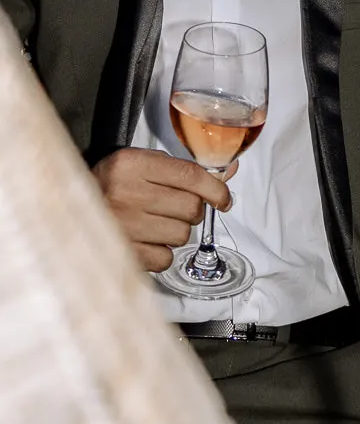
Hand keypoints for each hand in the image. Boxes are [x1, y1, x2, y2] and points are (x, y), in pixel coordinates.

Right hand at [92, 148, 235, 273]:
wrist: (66, 211)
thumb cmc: (113, 187)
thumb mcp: (143, 166)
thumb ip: (184, 170)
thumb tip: (229, 174)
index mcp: (132, 164)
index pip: (190, 175)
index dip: (216, 189)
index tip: (224, 199)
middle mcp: (126, 193)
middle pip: (191, 208)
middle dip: (192, 211)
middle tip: (176, 209)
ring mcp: (122, 225)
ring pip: (181, 235)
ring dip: (178, 232)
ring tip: (157, 225)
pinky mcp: (121, 253)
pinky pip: (166, 259)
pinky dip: (163, 253)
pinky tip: (148, 241)